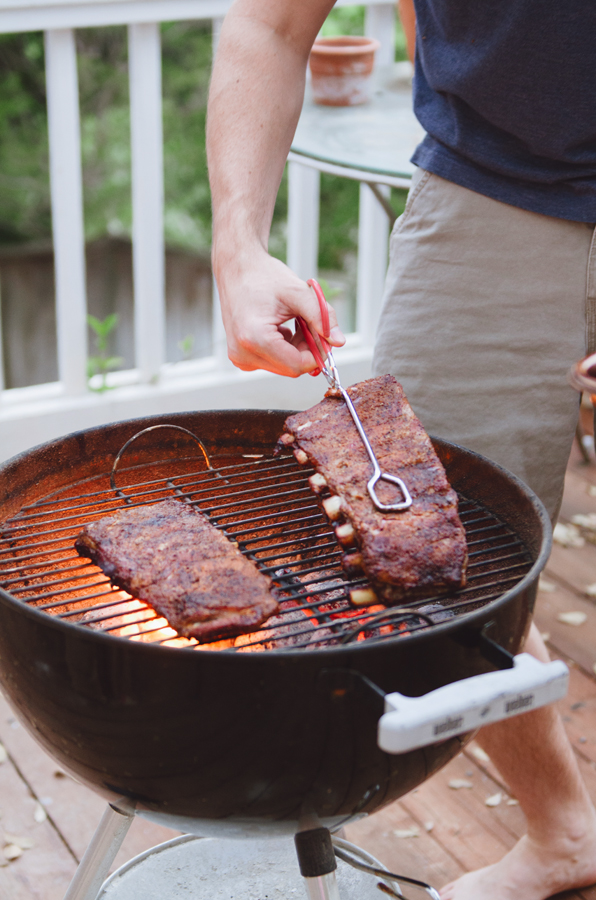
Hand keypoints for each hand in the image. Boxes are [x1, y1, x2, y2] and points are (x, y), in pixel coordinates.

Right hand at [216, 249, 345, 376]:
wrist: (236, 268)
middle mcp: (243, 353)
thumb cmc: (263, 276)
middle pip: (290, 368)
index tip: (326, 338)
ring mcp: (240, 356)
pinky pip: (273, 361)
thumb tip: (338, 342)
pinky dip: (284, 348)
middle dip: (307, 350)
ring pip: (283, 366)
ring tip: (295, 322)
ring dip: (296, 349)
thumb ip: (321, 317)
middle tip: (310, 325)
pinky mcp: (240, 356)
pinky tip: (282, 327)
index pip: (296, 365)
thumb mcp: (298, 292)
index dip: (317, 355)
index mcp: (254, 338)